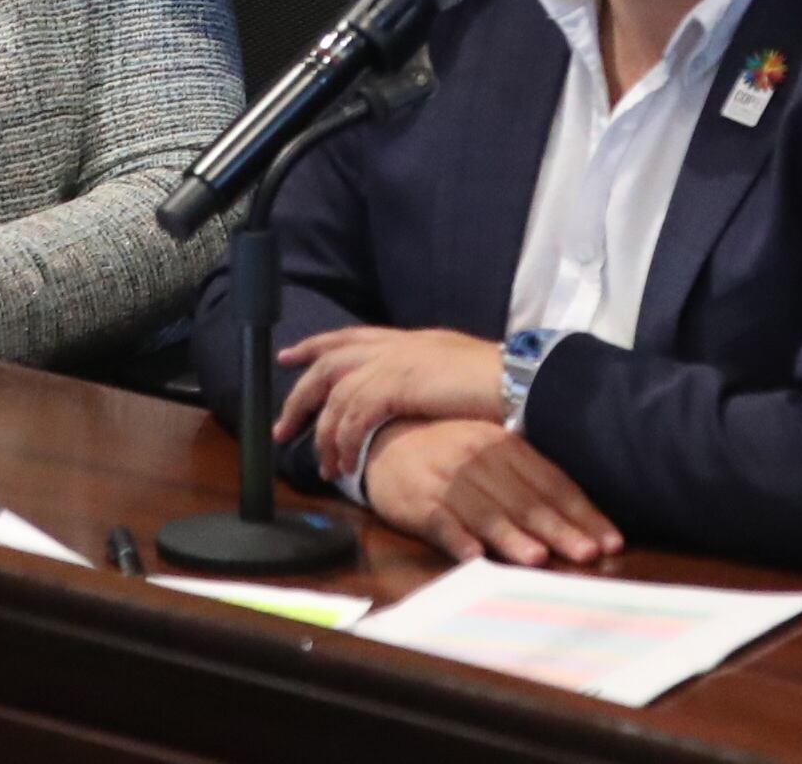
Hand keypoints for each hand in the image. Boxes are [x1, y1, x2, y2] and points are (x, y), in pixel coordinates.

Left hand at [275, 325, 506, 477]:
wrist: (521, 381)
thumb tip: (412, 399)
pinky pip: (354, 415)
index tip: (291, 356)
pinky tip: (346, 464)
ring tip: (323, 465)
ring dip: (323, 432)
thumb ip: (427, 379)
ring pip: (336, 393)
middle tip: (280, 427)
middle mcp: (397, 345)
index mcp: (410, 340)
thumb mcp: (455, 375)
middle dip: (300, 395)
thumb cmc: (500, 384)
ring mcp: (396, 361)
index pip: (351, 336)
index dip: (316, 345)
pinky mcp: (397, 384)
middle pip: (329, 362)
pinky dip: (344, 441)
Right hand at [361, 420, 621, 566]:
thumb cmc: (449, 450)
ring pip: (486, 511)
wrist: (384, 435)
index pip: (552, 482)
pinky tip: (474, 557)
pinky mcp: (416, 499)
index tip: (610, 540)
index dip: (582, 512)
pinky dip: (457, 538)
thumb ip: (527, 477)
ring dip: (512, 536)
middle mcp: (479, 458)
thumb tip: (577, 515)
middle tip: (588, 553)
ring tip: (537, 558)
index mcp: (504, 445)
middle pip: (526, 500)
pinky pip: (439, 521)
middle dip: (559, 529)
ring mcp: (447, 478)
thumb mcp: (490, 451)